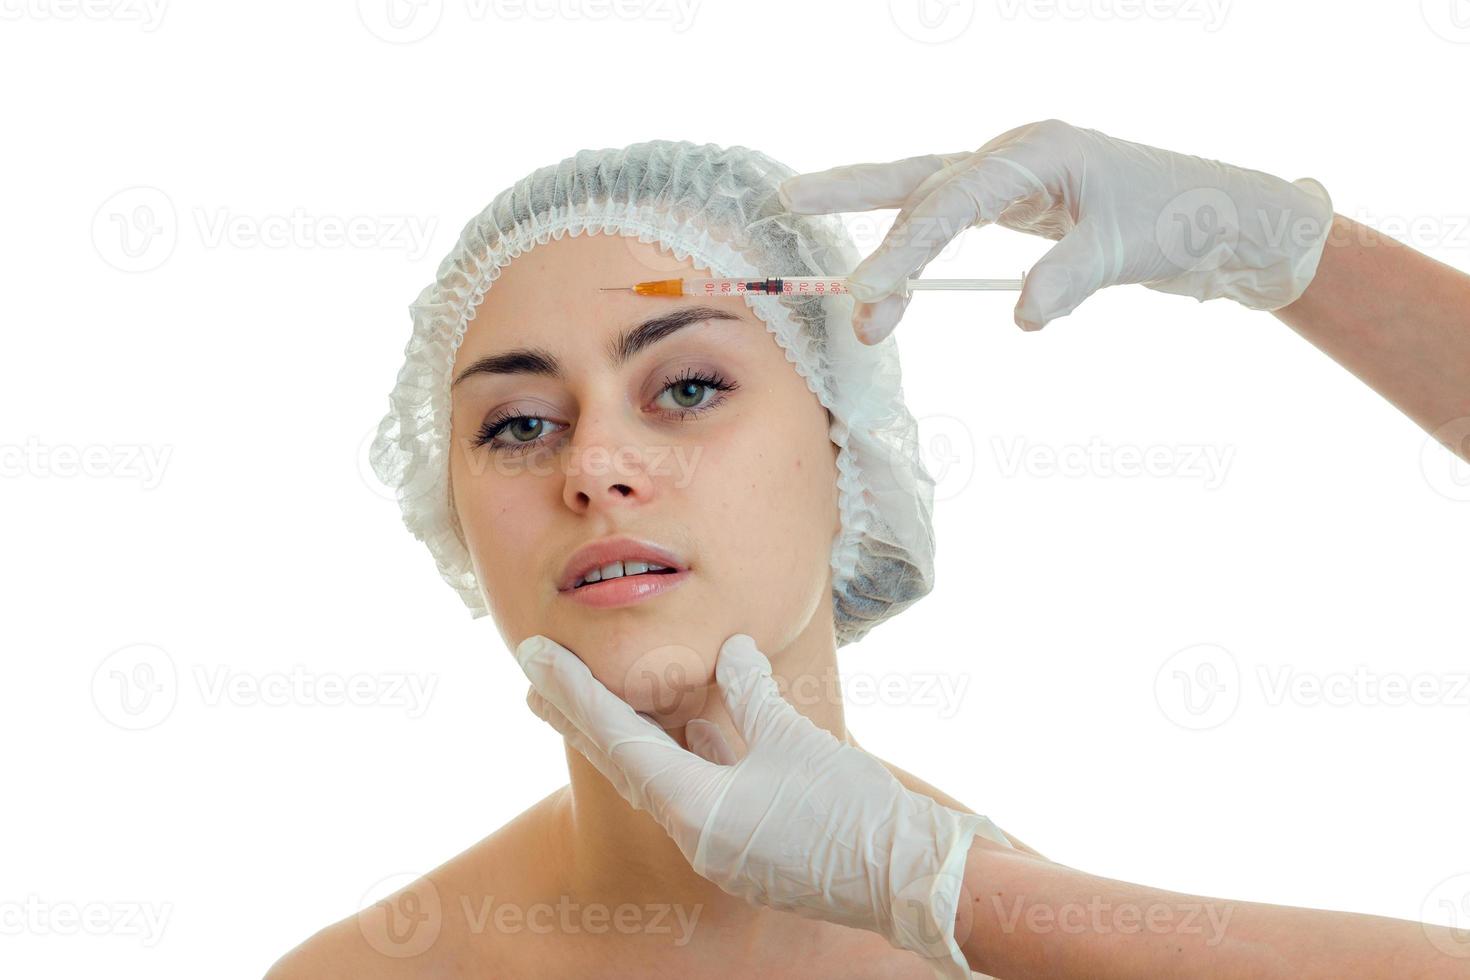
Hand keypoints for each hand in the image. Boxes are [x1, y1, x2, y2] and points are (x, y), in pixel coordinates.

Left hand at [514, 632, 1009, 976]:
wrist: (907, 878)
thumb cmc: (852, 810)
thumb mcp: (794, 739)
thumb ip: (750, 694)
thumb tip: (730, 651)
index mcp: (696, 809)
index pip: (619, 740)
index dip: (574, 693)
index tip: (534, 657)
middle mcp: (694, 834)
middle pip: (624, 764)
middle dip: (579, 717)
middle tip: (534, 678)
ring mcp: (718, 847)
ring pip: (658, 779)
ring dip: (625, 736)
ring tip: (589, 699)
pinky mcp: (744, 848)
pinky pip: (696, 793)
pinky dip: (679, 757)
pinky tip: (678, 729)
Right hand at [778, 118, 1333, 341]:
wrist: (1224, 220)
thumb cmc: (1181, 220)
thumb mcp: (1129, 250)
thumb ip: (1070, 277)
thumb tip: (1020, 315)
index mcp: (1038, 151)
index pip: (950, 202)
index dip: (903, 250)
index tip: (868, 297)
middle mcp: (1016, 156)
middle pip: (920, 179)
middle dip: (854, 196)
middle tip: (788, 201)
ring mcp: (1015, 179)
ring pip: (929, 201)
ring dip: (887, 244)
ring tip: (843, 281)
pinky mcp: (1020, 207)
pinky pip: (951, 223)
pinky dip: (920, 251)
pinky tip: (894, 280)